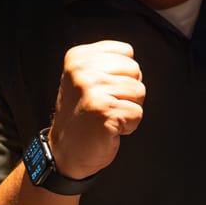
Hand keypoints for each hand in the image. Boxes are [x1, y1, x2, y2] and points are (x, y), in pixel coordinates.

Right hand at [49, 40, 145, 178]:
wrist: (66, 151)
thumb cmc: (82, 115)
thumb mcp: (86, 79)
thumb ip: (108, 64)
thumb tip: (136, 67)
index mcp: (78, 57)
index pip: (127, 52)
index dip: (123, 74)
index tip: (103, 90)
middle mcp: (82, 70)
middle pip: (135, 70)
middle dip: (128, 91)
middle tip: (105, 105)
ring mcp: (92, 90)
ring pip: (139, 91)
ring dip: (128, 109)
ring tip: (106, 116)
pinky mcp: (104, 111)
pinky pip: (137, 113)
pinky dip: (128, 126)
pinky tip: (108, 128)